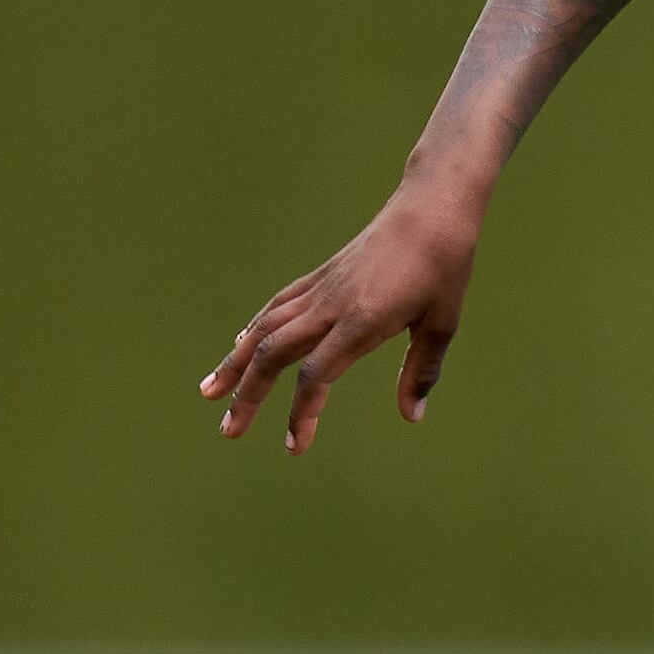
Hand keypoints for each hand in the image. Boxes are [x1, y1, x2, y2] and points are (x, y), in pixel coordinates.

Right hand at [199, 176, 483, 452]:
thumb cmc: (444, 266)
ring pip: (265, 328)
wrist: (431, 207)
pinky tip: (239, 345)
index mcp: (361, 321)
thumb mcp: (441, 323)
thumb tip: (412, 417)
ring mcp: (321, 289)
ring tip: (209, 392)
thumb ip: (421, 370)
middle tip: (228, 431)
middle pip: (274, 353)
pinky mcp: (321, 277)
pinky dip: (254, 329)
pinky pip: (277, 305)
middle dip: (247, 394)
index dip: (300, 413)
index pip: (315, 375)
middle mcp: (331, 305)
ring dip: (235, 362)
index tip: (294, 446)